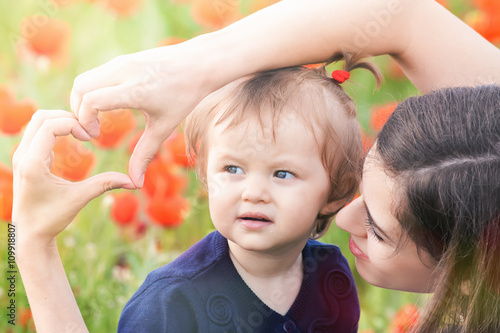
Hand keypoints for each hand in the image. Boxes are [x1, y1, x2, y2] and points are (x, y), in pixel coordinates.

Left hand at [12, 110, 134, 245]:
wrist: (29, 234)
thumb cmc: (51, 218)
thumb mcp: (80, 198)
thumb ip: (105, 184)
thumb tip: (133, 182)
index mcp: (32, 163)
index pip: (50, 125)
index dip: (73, 124)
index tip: (89, 138)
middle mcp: (22, 155)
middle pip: (41, 117)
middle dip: (68, 118)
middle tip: (87, 131)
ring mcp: (21, 156)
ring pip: (38, 122)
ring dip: (61, 122)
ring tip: (82, 133)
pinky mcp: (25, 158)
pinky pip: (38, 132)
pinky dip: (56, 129)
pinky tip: (73, 141)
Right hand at [70, 43, 214, 187]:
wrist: (199, 64)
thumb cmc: (184, 96)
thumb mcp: (164, 127)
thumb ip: (144, 155)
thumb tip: (135, 183)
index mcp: (133, 90)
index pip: (91, 101)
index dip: (84, 120)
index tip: (95, 135)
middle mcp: (123, 71)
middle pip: (79, 87)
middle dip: (77, 111)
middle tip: (92, 129)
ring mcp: (122, 62)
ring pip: (85, 78)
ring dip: (83, 100)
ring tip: (98, 119)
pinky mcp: (123, 58)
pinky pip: (97, 73)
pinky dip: (93, 90)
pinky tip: (108, 106)